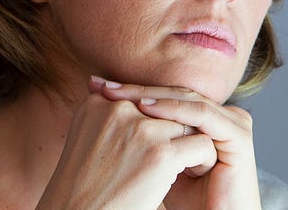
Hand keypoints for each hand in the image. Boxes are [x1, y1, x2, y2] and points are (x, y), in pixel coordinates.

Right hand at [35, 78, 219, 209]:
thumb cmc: (85, 187)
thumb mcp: (90, 142)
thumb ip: (112, 119)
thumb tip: (144, 102)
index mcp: (98, 103)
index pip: (142, 99)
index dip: (152, 123)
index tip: (147, 147)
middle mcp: (118, 109)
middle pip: (165, 111)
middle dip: (172, 135)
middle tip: (170, 159)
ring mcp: (140, 129)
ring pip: (187, 125)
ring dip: (188, 146)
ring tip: (182, 168)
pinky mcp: (161, 153)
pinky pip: (201, 145)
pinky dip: (203, 161)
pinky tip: (193, 176)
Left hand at [90, 77, 261, 209]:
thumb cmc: (186, 201)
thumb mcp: (157, 162)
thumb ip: (143, 136)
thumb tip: (103, 111)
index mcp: (207, 119)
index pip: (167, 96)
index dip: (132, 92)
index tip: (96, 88)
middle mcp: (222, 116)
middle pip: (175, 94)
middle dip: (136, 90)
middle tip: (102, 85)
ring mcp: (234, 123)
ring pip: (187, 100)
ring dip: (151, 96)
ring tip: (119, 94)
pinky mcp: (239, 137)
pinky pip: (203, 116)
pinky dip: (173, 110)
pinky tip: (146, 109)